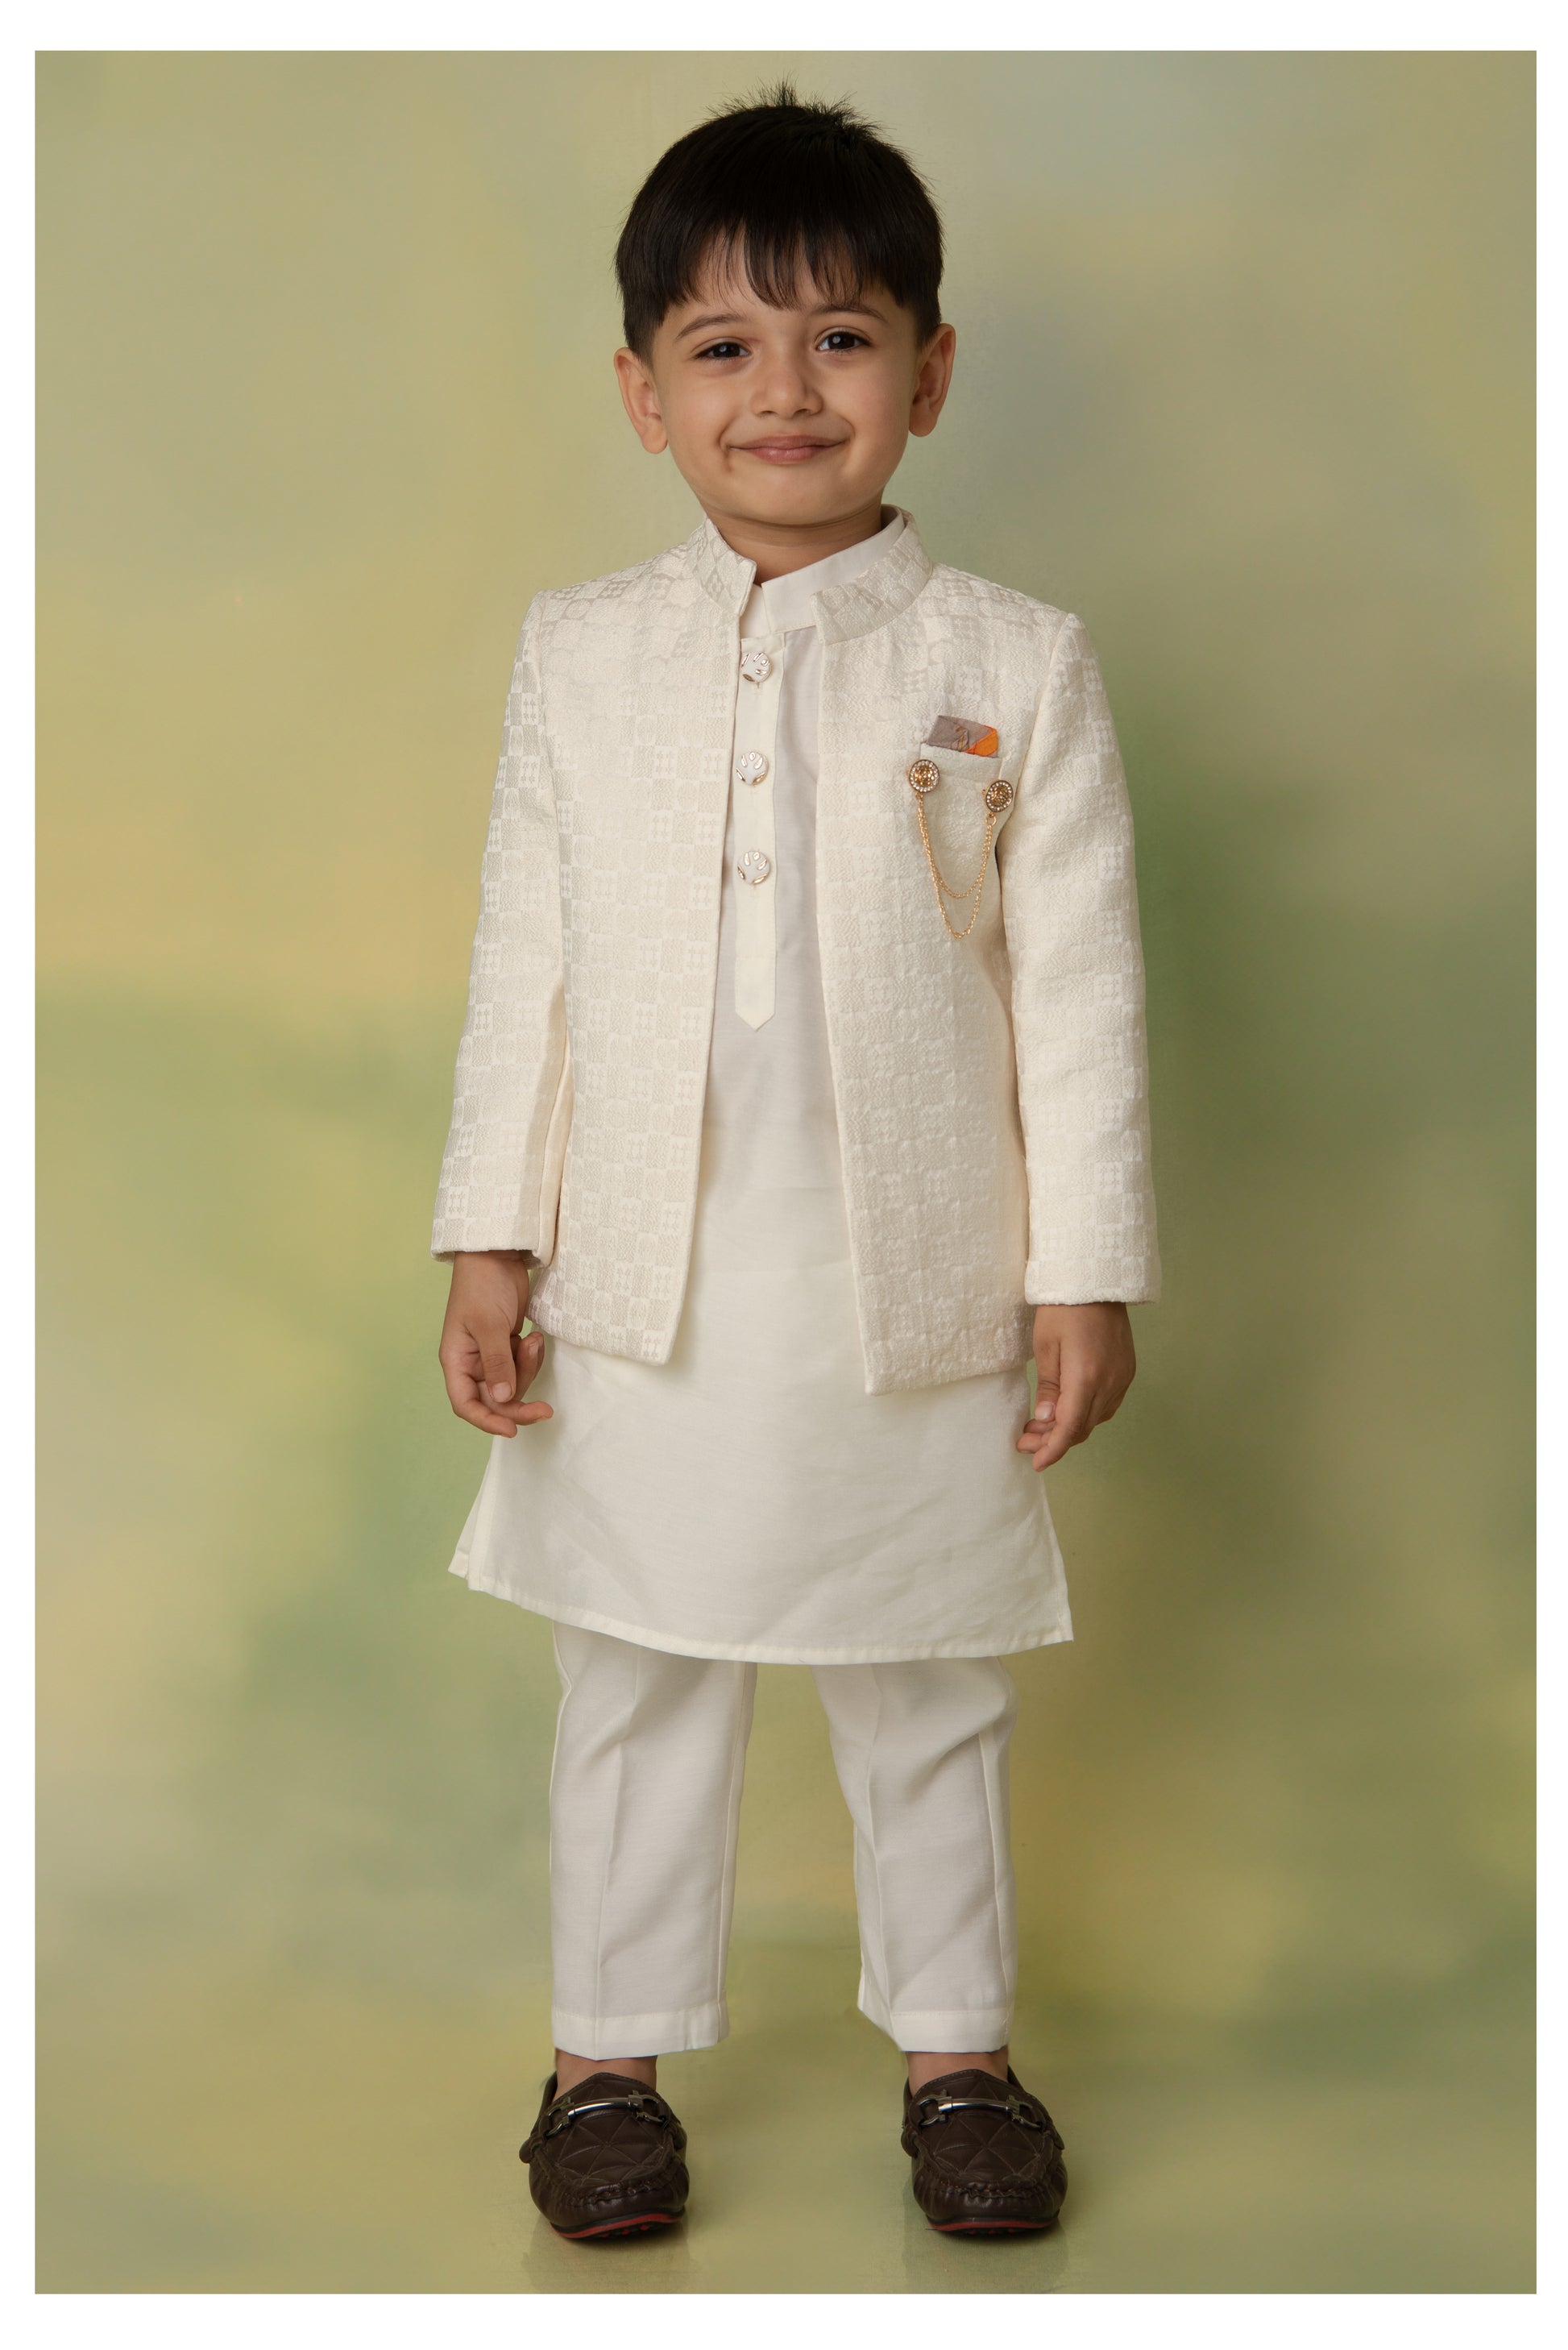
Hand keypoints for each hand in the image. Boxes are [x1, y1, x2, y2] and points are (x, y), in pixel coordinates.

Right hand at [439, 1253, 553, 1437]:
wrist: (497, 1254)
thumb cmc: (483, 1286)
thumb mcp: (489, 1325)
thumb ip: (497, 1363)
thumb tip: (504, 1398)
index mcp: (456, 1361)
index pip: (466, 1404)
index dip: (487, 1421)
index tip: (512, 1430)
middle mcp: (471, 1363)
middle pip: (494, 1400)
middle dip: (519, 1402)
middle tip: (545, 1409)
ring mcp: (490, 1355)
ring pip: (512, 1384)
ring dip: (527, 1370)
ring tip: (533, 1341)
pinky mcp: (507, 1345)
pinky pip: (522, 1366)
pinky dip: (531, 1358)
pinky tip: (534, 1336)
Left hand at [1018, 1302, 1134, 1471]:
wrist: (1096, 1282)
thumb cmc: (1064, 1310)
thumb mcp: (1045, 1348)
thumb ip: (1049, 1389)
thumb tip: (1046, 1422)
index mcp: (1086, 1378)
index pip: (1069, 1428)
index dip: (1052, 1450)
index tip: (1035, 1462)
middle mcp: (1110, 1383)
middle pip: (1082, 1428)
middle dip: (1054, 1441)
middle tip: (1027, 1441)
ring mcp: (1122, 1379)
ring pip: (1095, 1419)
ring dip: (1069, 1428)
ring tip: (1041, 1426)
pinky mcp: (1127, 1372)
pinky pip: (1106, 1405)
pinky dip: (1085, 1414)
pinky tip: (1067, 1410)